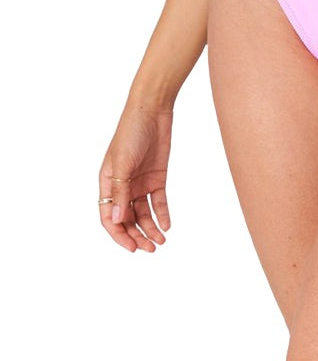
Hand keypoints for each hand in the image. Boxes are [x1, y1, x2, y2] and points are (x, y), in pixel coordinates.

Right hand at [98, 96, 173, 251]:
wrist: (152, 111)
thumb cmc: (131, 132)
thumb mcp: (123, 163)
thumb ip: (120, 191)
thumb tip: (117, 219)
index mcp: (107, 182)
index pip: (108, 216)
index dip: (118, 234)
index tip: (132, 247)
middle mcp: (122, 186)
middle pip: (127, 219)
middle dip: (137, 235)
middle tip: (151, 249)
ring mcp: (139, 183)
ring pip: (143, 214)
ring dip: (151, 229)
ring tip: (161, 241)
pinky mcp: (156, 179)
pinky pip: (158, 203)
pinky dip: (162, 215)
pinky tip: (167, 226)